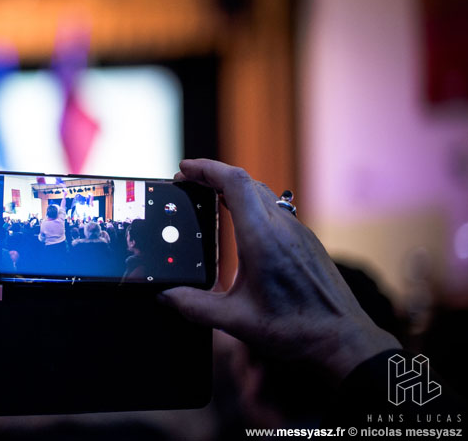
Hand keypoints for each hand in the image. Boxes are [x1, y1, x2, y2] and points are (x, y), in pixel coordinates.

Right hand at [162, 159, 399, 381]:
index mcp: (262, 238)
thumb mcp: (236, 321)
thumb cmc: (294, 329)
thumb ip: (195, 306)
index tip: (184, 169)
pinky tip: (239, 221)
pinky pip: (273, 208)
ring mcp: (297, 231)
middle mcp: (281, 227)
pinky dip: (249, 202)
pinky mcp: (305, 240)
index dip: (206, 169)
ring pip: (261, 192)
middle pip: (244, 181)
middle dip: (212, 175)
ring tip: (208, 196)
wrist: (342, 339)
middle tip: (187, 183)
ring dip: (232, 187)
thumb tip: (165, 296)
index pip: (233, 183)